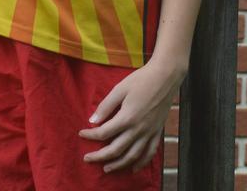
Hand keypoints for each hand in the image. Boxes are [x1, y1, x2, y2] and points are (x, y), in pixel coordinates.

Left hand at [78, 57, 184, 173]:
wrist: (165, 77)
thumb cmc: (140, 80)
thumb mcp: (119, 89)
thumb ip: (105, 106)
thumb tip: (92, 120)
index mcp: (127, 117)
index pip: (104, 133)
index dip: (90, 135)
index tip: (81, 133)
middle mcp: (138, 129)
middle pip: (116, 149)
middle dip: (100, 156)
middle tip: (88, 158)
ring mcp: (150, 132)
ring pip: (132, 156)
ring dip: (118, 164)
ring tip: (107, 169)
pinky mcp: (158, 132)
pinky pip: (150, 153)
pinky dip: (141, 163)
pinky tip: (133, 168)